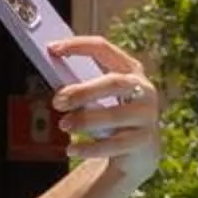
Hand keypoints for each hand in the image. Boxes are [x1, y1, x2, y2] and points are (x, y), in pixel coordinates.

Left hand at [53, 37, 160, 182]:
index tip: (51, 49)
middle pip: (113, 83)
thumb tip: (57, 90)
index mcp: (129, 69)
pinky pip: (114, 144)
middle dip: (82, 91)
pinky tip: (71, 149)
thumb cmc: (112, 117)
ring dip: (85, 120)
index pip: (103, 48)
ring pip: (115, 115)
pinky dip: (90, 147)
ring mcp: (147, 115)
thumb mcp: (99, 99)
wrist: (140, 151)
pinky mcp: (144, 141)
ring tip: (64, 125)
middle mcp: (143, 89)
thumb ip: (82, 90)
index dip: (77, 46)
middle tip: (57, 101)